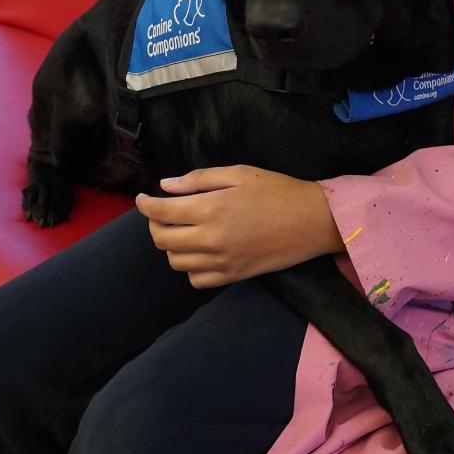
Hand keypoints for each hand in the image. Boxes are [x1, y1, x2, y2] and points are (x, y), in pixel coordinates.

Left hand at [135, 165, 341, 288]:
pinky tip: (199, 250)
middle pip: (162, 239)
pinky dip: (190, 266)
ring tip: (182, 229)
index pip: (161, 211)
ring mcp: (222, 261)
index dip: (144, 204)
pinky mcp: (233, 276)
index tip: (142, 198)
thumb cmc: (277, 190)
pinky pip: (196, 279)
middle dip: (155, 224)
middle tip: (163, 212)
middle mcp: (211, 238)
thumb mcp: (238, 174)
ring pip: (175, 261)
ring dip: (171, 244)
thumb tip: (166, 187)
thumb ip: (199, 179)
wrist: (312, 221)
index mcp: (211, 208)